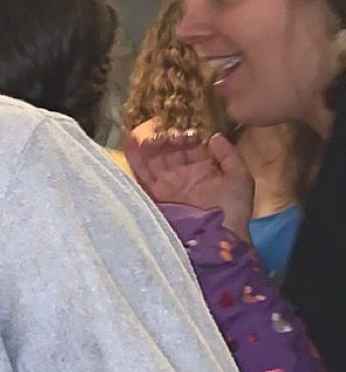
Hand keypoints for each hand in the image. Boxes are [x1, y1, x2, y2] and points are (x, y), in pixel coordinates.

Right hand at [124, 128, 252, 240]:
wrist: (217, 239)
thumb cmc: (233, 210)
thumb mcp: (240, 179)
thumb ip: (229, 156)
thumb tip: (214, 136)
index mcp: (202, 169)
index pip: (190, 146)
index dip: (187, 135)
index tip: (186, 133)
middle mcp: (182, 175)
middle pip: (169, 150)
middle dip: (166, 138)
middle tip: (165, 134)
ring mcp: (166, 184)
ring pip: (153, 158)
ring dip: (150, 144)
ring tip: (148, 134)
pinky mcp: (152, 195)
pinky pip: (140, 173)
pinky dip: (134, 156)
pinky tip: (130, 139)